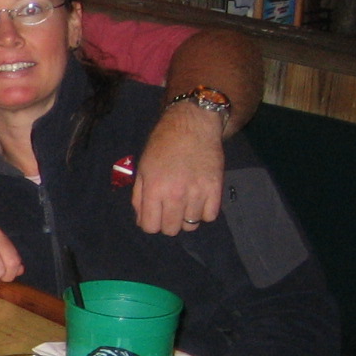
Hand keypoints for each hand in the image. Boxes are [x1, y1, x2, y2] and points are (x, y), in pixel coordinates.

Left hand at [132, 104, 225, 235]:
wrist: (192, 125)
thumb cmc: (163, 145)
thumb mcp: (142, 168)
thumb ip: (139, 196)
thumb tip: (142, 220)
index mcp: (154, 188)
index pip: (150, 227)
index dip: (150, 224)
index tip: (154, 215)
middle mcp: (175, 194)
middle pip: (171, 230)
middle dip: (167, 223)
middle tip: (169, 209)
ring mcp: (197, 192)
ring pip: (191, 225)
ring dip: (186, 218)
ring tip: (184, 203)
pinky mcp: (216, 188)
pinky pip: (210, 216)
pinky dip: (204, 212)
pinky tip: (199, 200)